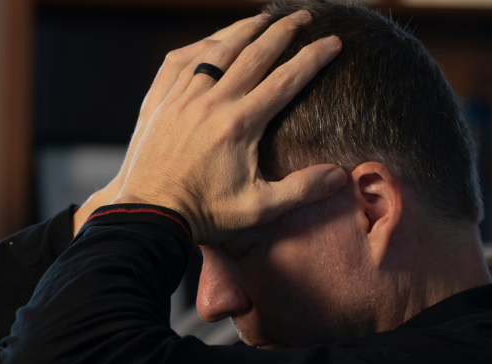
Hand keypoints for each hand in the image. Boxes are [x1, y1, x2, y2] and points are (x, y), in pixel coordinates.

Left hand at [112, 10, 346, 244]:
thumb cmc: (204, 215)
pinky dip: (201, 45)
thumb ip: (301, 190)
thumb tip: (340, 176)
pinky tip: (214, 40)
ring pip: (217, 50)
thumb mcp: (258, 209)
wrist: (150, 216)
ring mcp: (182, 99)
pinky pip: (181, 61)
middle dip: (283, 31)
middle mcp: (211, 103)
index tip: (333, 42)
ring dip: (243, 29)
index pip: (286, 79)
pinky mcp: (161, 103)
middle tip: (305, 17)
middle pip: (254, 54)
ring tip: (264, 17)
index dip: (314, 57)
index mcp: (240, 124)